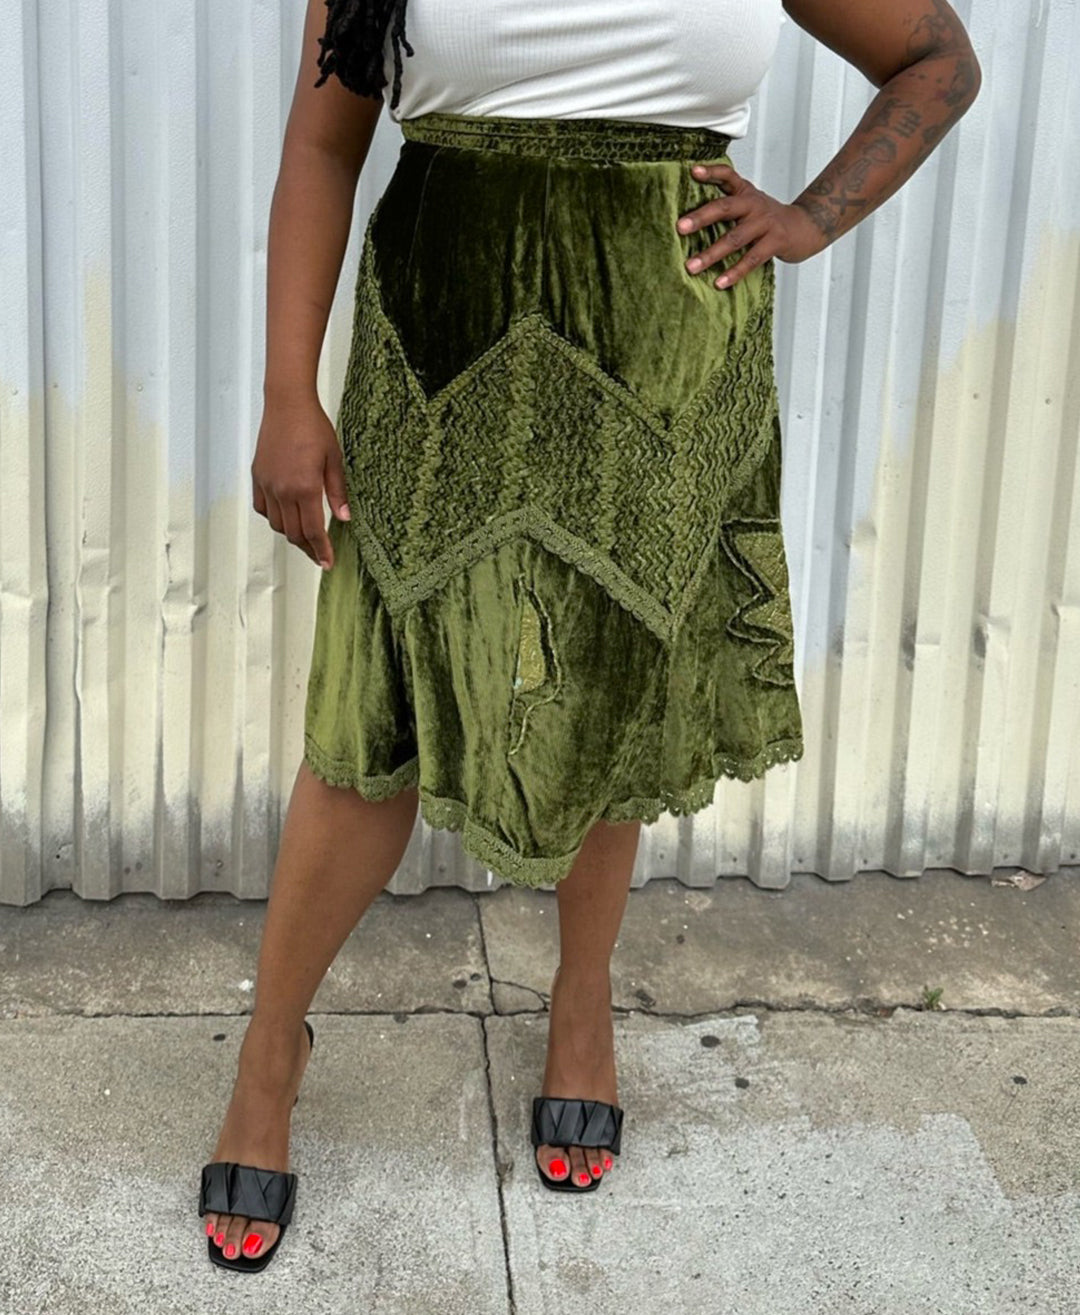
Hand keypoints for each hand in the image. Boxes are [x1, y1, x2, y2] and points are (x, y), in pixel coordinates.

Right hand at [251, 392, 350, 570]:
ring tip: (306, 536)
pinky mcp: (258, 477)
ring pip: (277, 524)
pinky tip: (286, 516)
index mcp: (305, 488)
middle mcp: (283, 491)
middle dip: (308, 548)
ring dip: (292, 534)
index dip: (320, 550)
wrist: (287, 405)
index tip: (327, 563)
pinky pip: (263, 508)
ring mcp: (267, 485)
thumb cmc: (314, 428)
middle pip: (293, 533)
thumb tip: (344, 518)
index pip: (313, 531)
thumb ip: (338, 492)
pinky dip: (275, 518)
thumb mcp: (334, 460)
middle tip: (319, 556)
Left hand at [676, 161, 825, 289]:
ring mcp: (766, 223)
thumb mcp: (750, 204)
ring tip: (691, 267)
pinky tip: (719, 282)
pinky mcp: (775, 242)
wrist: (806, 226)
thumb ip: (727, 204)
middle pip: (725, 208)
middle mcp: (754, 205)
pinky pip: (751, 259)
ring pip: (734, 239)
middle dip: (701, 218)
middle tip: (680, 227)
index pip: (728, 176)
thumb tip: (691, 217)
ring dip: (711, 254)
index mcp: (745, 193)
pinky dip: (734, 272)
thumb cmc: (769, 218)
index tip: (693, 171)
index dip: (711, 172)